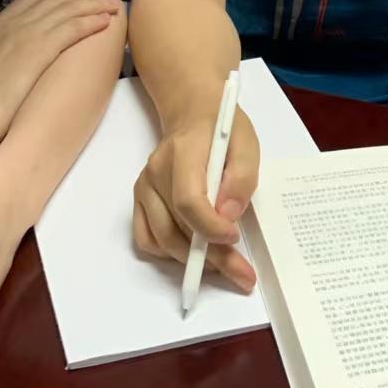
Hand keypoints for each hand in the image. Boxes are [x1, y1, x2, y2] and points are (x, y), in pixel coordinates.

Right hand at [0, 0, 120, 142]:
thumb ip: (2, 47)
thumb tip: (18, 48)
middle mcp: (13, 22)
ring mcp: (26, 33)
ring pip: (67, 9)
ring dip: (93, 4)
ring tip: (111, 2)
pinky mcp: (39, 49)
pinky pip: (72, 29)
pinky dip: (91, 22)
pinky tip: (105, 22)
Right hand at [131, 103, 258, 291]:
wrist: (193, 114)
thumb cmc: (223, 130)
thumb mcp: (247, 144)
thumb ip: (241, 177)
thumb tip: (228, 215)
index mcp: (182, 152)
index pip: (187, 200)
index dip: (210, 227)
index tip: (234, 238)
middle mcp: (155, 172)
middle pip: (177, 227)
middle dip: (212, 257)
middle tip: (242, 274)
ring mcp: (144, 187)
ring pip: (162, 240)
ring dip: (193, 262)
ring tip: (225, 265)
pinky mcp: (141, 200)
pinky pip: (147, 239)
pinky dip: (169, 253)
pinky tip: (194, 251)